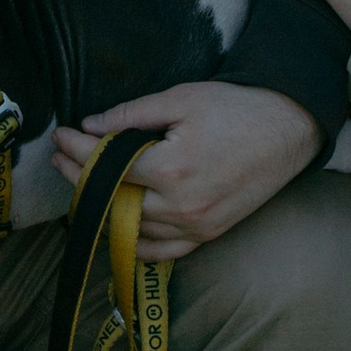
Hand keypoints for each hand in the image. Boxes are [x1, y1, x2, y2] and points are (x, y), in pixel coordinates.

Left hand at [48, 81, 318, 258]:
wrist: (289, 130)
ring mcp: (196, 227)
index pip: (106, 166)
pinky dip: (135, 242)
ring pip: (131, 229)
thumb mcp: (181, 98)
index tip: (61, 135)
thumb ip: (131, 115)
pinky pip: (162, 251)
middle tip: (62, 158)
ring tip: (84, 185)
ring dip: (102, 208)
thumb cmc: (237, 109)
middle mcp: (181, 207)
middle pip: (112, 199)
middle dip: (81, 177)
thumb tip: (90, 125)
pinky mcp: (208, 235)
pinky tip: (117, 226)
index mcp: (171, 169)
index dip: (76, 150)